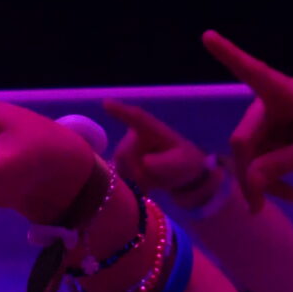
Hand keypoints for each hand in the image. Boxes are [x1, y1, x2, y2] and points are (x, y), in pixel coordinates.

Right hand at [105, 99, 222, 210]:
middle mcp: (136, 136)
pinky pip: (120, 176)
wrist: (184, 176)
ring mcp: (128, 149)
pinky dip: (132, 184)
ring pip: (120, 167)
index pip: (136, 118)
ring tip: (153, 182)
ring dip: (135, 179)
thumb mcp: (181, 163)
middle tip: (153, 180)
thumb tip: (145, 163)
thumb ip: (164, 163)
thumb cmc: (185, 163)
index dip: (120, 111)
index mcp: (152, 129)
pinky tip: (145, 187)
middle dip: (135, 170)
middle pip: (123, 154)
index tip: (106, 103)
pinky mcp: (124, 163)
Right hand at [202, 31, 292, 210]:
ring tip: (288, 197)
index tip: (207, 35)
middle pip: (244, 139)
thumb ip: (281, 164)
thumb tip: (249, 178)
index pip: (253, 72)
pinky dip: (268, 180)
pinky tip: (288, 194)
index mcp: (287, 94)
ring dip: (260, 181)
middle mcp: (273, 103)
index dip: (229, 55)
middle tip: (259, 205)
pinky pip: (259, 162)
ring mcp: (273, 122)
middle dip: (249, 172)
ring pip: (249, 155)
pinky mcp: (276, 138)